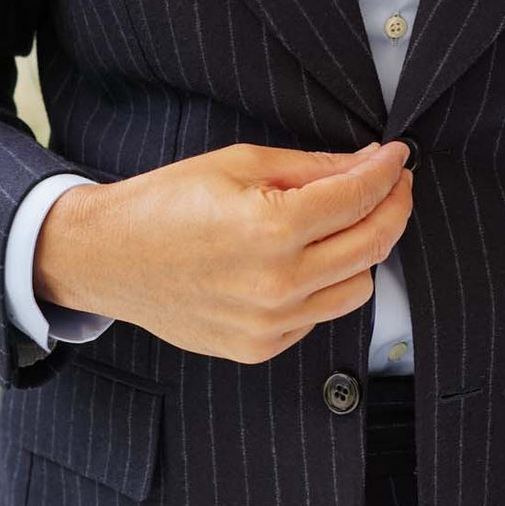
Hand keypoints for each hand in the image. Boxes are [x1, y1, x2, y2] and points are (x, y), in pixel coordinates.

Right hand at [34, 141, 413, 363]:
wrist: (106, 258)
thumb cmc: (164, 205)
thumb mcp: (239, 164)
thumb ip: (312, 167)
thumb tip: (369, 164)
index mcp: (271, 228)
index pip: (359, 198)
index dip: (388, 171)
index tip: (398, 158)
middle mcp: (277, 283)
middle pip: (373, 245)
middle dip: (393, 206)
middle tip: (392, 183)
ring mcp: (270, 324)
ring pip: (359, 287)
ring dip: (364, 251)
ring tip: (345, 223)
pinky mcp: (259, 347)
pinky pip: (320, 315)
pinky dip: (325, 285)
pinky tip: (303, 260)